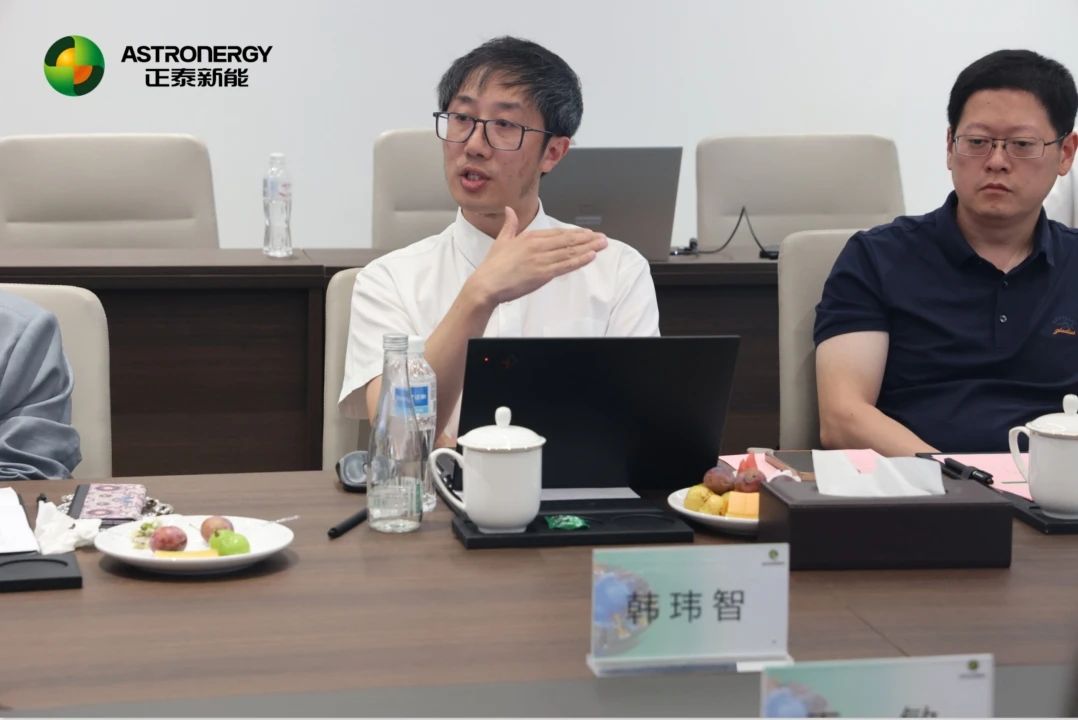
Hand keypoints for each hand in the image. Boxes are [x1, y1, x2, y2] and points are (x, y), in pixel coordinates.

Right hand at [466, 206, 607, 307]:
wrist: (487, 284)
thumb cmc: (493, 266)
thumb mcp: (502, 240)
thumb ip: (509, 224)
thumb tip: (509, 209)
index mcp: (529, 237)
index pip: (557, 233)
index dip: (574, 233)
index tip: (587, 233)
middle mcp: (537, 246)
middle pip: (567, 240)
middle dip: (587, 239)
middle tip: (602, 238)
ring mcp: (541, 259)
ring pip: (569, 251)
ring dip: (588, 248)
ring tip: (602, 245)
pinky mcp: (543, 274)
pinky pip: (565, 265)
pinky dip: (579, 260)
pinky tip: (590, 256)